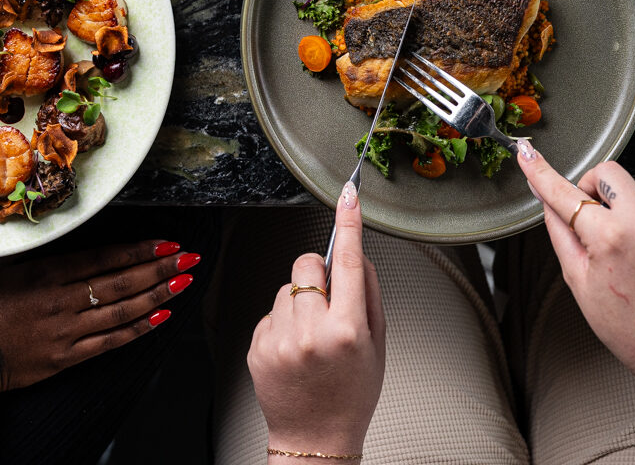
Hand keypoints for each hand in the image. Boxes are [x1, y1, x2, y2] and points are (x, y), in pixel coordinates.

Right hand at [0, 238, 198, 400]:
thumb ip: (26, 246)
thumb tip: (48, 221)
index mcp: (46, 274)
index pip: (102, 258)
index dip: (138, 250)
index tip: (165, 243)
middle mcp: (62, 301)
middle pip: (120, 282)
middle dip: (159, 269)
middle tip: (190, 258)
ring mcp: (68, 331)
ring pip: (122, 311)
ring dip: (156, 295)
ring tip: (184, 282)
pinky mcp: (68, 357)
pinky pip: (110, 342)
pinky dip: (137, 330)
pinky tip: (160, 317)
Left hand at [247, 182, 385, 458]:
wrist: (315, 438)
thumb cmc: (352, 394)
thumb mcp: (377, 344)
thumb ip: (368, 294)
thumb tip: (355, 253)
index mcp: (347, 330)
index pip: (348, 262)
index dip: (349, 224)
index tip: (348, 195)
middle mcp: (311, 332)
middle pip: (306, 263)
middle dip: (317, 273)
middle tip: (328, 303)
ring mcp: (280, 340)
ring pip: (286, 286)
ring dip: (299, 301)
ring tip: (311, 336)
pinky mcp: (257, 346)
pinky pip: (270, 310)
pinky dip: (282, 322)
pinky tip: (294, 350)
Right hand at [518, 148, 634, 394]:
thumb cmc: (629, 327)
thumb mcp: (579, 282)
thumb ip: (561, 233)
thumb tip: (547, 201)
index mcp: (609, 237)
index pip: (565, 193)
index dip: (540, 171)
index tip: (527, 153)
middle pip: (609, 172)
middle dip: (595, 186)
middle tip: (595, 216)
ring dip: (628, 212)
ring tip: (634, 255)